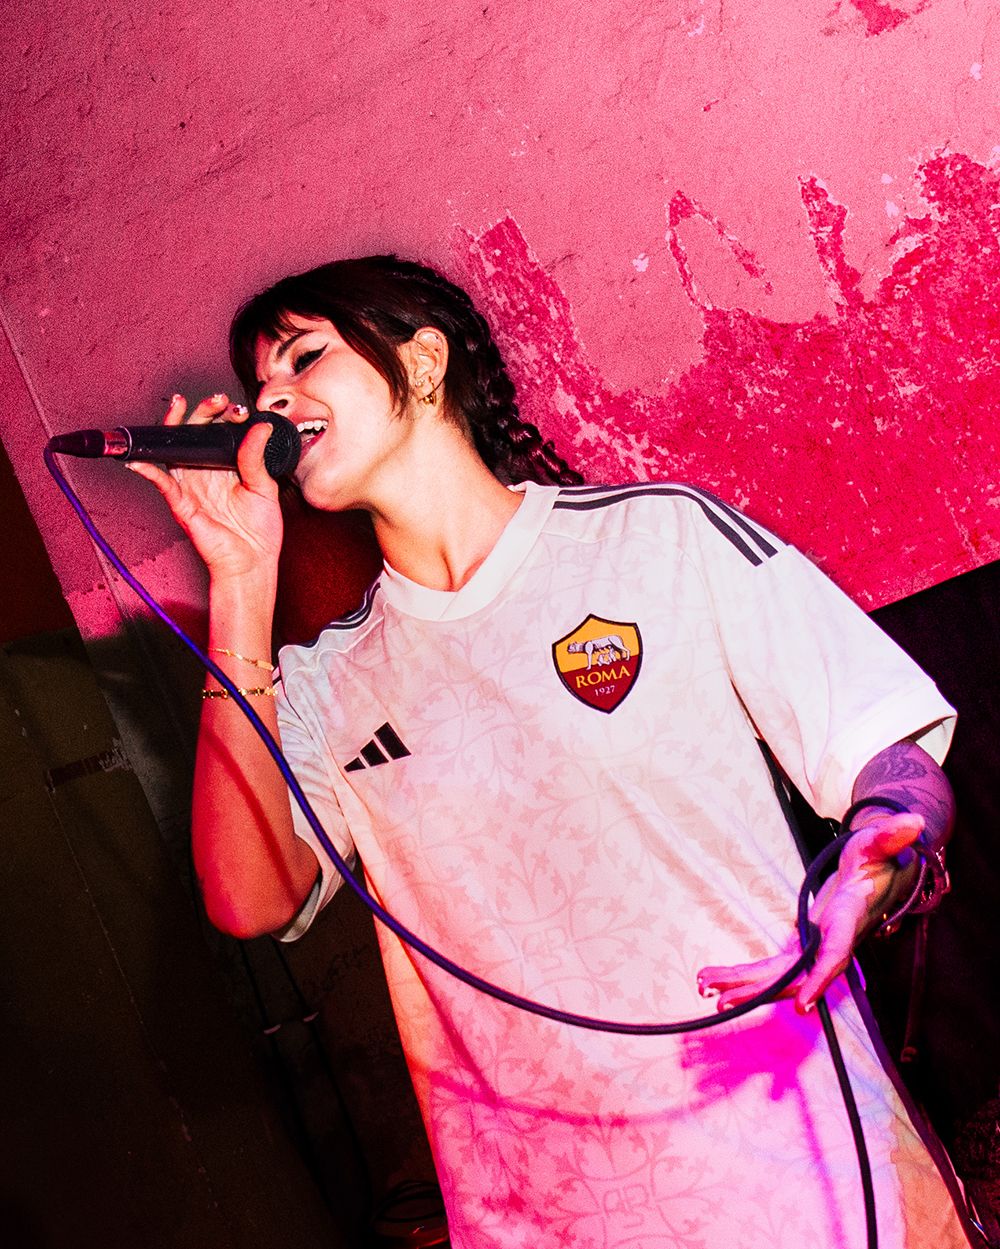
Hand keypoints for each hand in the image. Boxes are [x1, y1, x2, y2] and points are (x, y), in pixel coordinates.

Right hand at [125, 393, 283, 582]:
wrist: (253, 564)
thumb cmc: (259, 531)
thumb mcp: (265, 488)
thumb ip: (257, 458)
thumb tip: (260, 426)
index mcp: (226, 467)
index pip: (219, 433)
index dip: (225, 416)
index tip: (239, 409)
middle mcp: (205, 473)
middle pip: (195, 434)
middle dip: (203, 412)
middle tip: (218, 400)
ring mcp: (191, 487)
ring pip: (173, 450)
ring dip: (174, 427)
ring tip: (180, 405)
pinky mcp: (182, 505)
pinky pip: (162, 485)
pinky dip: (148, 471)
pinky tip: (141, 459)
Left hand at [697, 811, 924, 1013]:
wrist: (875, 876)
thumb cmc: (876, 859)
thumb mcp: (878, 843)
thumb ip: (889, 836)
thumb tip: (914, 821)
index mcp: (848, 921)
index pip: (835, 954)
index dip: (820, 978)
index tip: (801, 1004)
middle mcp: (830, 943)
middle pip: (795, 974)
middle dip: (761, 988)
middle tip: (723, 999)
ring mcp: (814, 947)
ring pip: (778, 976)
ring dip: (743, 984)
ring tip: (705, 988)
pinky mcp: (802, 945)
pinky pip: (773, 967)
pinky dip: (746, 975)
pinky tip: (715, 980)